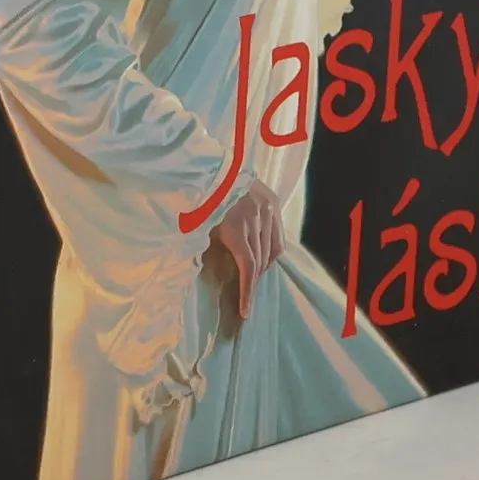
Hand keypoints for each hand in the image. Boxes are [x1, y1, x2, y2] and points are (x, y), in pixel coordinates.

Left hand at [208, 178, 284, 320]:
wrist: (216, 168)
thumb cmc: (202, 200)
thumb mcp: (200, 226)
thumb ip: (206, 249)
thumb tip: (207, 276)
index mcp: (235, 225)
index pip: (248, 266)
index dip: (248, 291)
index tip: (245, 312)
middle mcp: (255, 217)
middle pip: (261, 260)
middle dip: (253, 281)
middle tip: (246, 297)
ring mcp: (267, 209)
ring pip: (273, 250)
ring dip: (263, 266)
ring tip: (253, 276)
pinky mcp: (274, 202)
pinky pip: (278, 236)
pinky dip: (271, 250)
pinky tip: (262, 257)